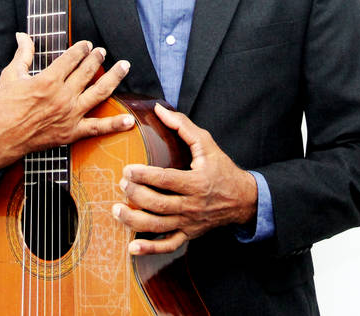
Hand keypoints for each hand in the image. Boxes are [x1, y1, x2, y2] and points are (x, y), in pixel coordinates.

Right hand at [0, 33, 132, 170]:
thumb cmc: (1, 107)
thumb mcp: (10, 75)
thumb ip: (23, 54)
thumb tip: (23, 35)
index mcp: (48, 80)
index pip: (71, 58)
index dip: (82, 49)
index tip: (87, 44)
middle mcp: (63, 96)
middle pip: (87, 72)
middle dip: (97, 58)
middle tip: (102, 51)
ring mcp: (69, 115)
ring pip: (99, 93)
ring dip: (114, 78)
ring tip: (124, 66)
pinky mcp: (71, 133)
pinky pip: (97, 128)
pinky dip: (115, 125)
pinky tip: (129, 119)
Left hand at [112, 103, 257, 254]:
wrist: (243, 199)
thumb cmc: (221, 168)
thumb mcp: (206, 143)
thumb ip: (182, 125)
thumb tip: (159, 109)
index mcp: (196, 182)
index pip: (167, 180)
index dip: (145, 176)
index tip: (127, 169)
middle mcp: (192, 205)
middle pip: (159, 204)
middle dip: (136, 195)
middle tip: (121, 184)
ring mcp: (189, 222)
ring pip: (159, 227)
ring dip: (135, 221)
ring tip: (117, 210)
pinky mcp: (188, 234)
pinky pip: (168, 246)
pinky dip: (150, 249)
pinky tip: (132, 247)